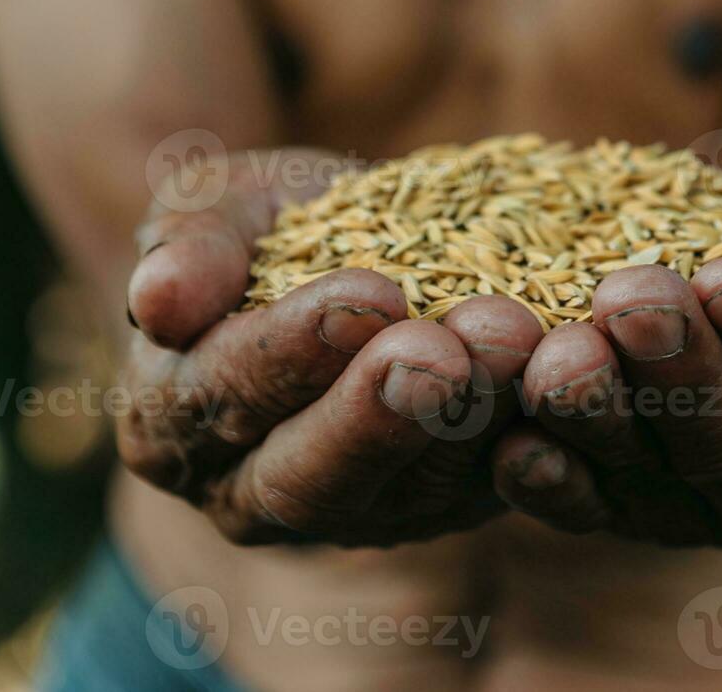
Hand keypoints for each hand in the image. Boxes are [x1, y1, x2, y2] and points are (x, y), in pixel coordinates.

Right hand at [116, 150, 546, 546]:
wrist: (346, 259)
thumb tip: (157, 299)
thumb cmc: (267, 230)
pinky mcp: (441, 509)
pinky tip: (564, 376)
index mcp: (173, 423)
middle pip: (311, 477)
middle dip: (381, 414)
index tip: (367, 292)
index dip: (293, 349)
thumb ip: (191, 244)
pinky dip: (528, 441)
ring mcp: (355, 514)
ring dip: (468, 420)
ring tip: (517, 341)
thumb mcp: (221, 208)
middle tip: (442, 352)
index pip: (222, 396)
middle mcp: (252, 494)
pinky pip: (484, 493)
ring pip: (411, 493)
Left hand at [490, 178, 721, 553]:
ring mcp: (698, 514)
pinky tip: (512, 445)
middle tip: (631, 298)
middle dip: (681, 369)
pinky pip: (583, 512)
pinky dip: (548, 484)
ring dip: (602, 418)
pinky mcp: (617, 514)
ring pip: (652, 479)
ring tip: (561, 356)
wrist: (718, 258)